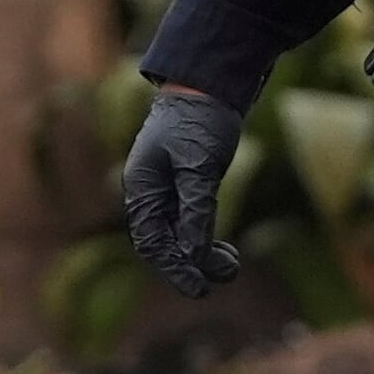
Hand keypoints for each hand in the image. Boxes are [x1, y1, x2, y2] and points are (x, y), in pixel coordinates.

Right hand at [119, 86, 245, 295]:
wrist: (209, 85)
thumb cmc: (198, 119)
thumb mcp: (198, 165)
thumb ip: (196, 208)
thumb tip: (195, 252)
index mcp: (141, 187)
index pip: (151, 241)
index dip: (173, 267)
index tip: (199, 288)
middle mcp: (150, 192)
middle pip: (164, 243)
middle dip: (191, 265)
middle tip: (222, 278)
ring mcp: (168, 189)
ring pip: (181, 236)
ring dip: (203, 255)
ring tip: (231, 265)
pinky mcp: (188, 185)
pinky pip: (193, 222)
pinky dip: (208, 238)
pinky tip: (227, 250)